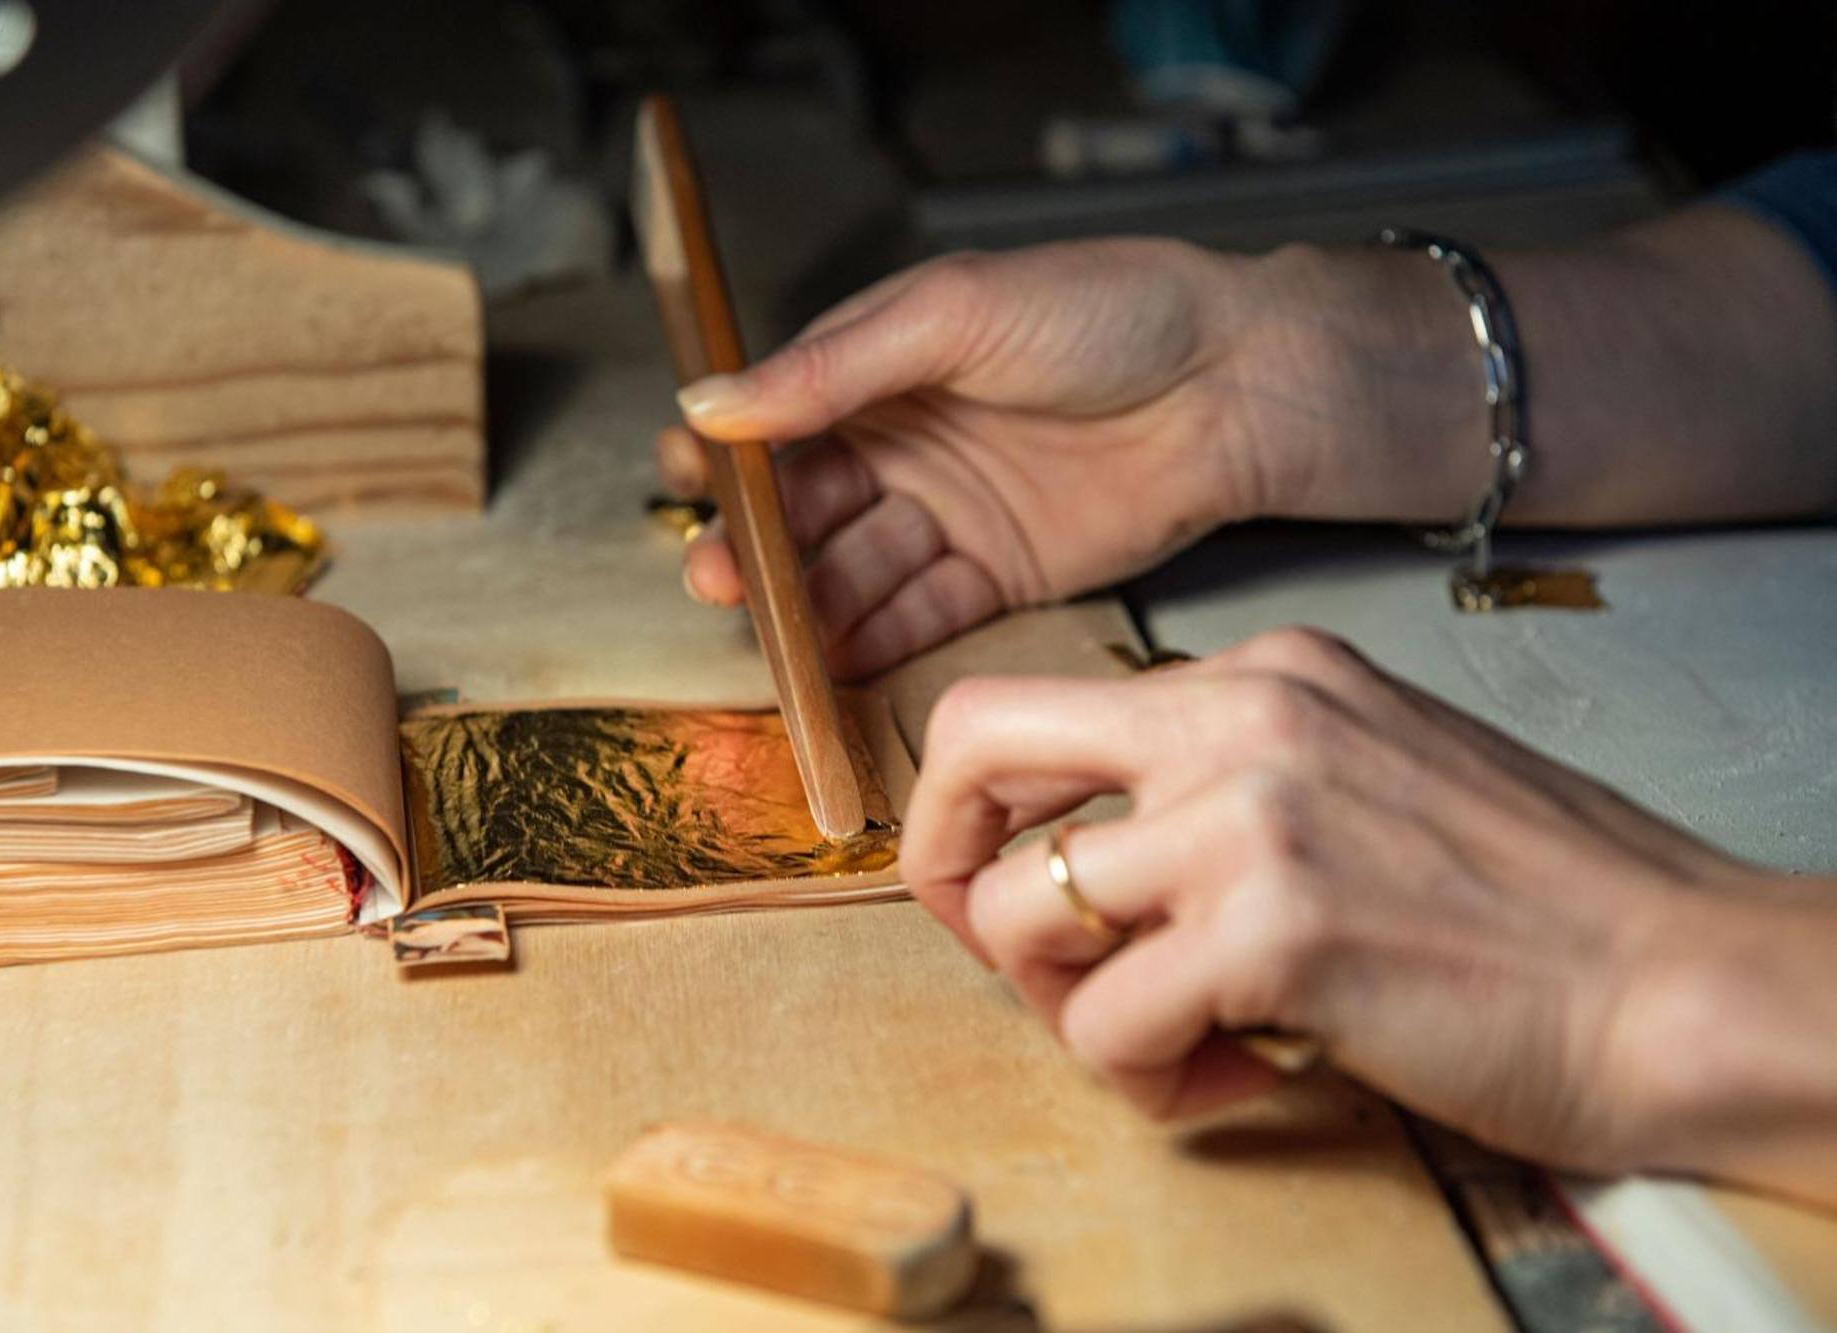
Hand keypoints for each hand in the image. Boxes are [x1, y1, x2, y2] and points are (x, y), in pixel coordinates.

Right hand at [658, 240, 1486, 676]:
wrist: (1238, 380)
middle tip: (721, 578)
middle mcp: (907, 443)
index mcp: (882, 364)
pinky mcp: (1002, 575)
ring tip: (768, 631)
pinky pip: (919, 614)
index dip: (730, 457)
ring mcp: (953, 514)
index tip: (687, 484)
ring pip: (855, 570)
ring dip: (807, 604)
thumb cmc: (1110, 311)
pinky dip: (873, 638)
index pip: (780, 419)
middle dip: (759, 547)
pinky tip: (830, 659)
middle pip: (808, 510)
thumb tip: (712, 401)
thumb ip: (833, 368)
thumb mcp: (955, 314)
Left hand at [897, 627, 1836, 1202]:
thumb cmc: (1535, 903)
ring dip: (1070, 1008)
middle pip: (973, 748)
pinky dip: (1150, 1082)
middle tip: (1027, 960)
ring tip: (1175, 1042)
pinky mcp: (1273, 931)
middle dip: (948, 873)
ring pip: (1019, 915)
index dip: (983, 813)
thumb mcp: (1365, 775)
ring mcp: (1252, 814)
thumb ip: (1228, 786)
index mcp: (1263, 672)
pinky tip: (1238, 1080)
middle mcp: (1241, 714)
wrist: (1680, 981)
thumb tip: (1094, 858)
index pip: (1032, 705)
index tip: (1015, 890)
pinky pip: (1105, 1028)